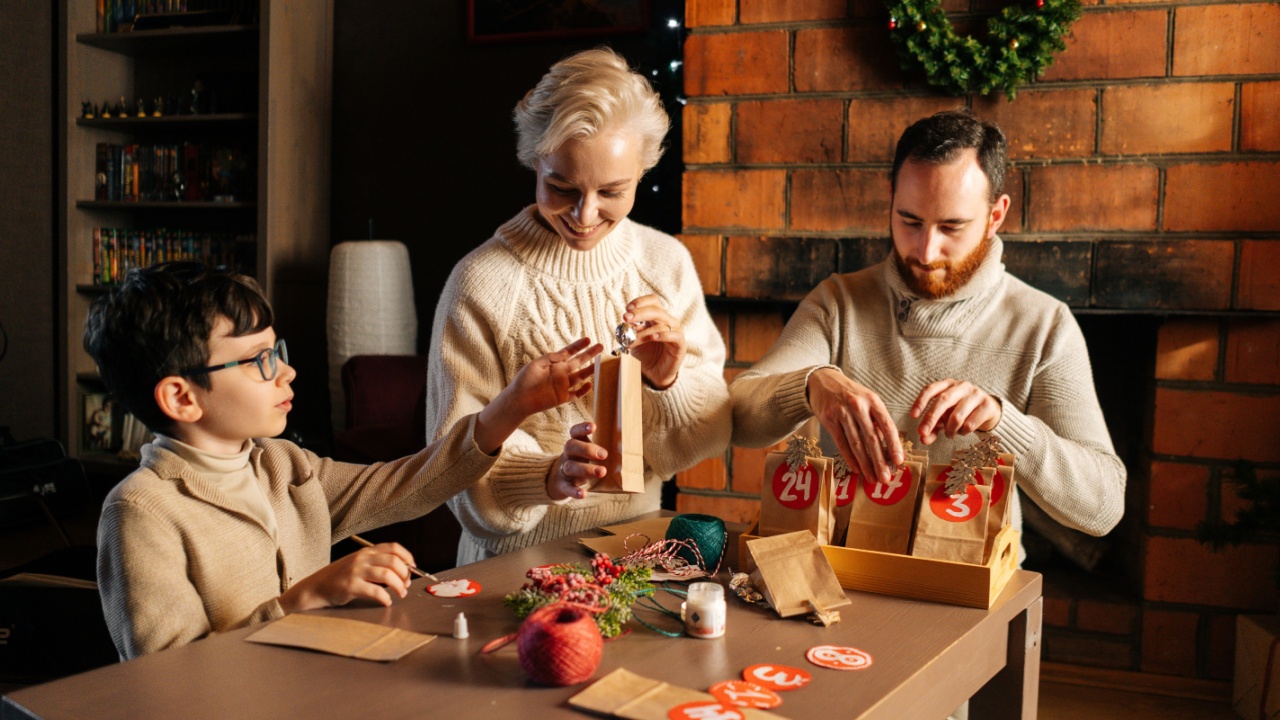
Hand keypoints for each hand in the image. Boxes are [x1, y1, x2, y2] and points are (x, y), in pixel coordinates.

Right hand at [278, 542, 414, 612]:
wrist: (316, 587)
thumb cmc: (340, 577)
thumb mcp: (357, 564)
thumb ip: (375, 563)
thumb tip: (401, 571)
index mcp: (366, 552)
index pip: (393, 547)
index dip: (407, 557)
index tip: (413, 567)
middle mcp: (362, 558)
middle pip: (393, 561)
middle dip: (405, 574)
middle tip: (406, 585)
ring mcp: (356, 571)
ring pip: (387, 574)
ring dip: (399, 586)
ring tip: (400, 594)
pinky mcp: (351, 586)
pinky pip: (376, 591)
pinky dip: (385, 597)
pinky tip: (386, 601)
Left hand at [475, 338, 601, 454]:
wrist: (519, 399)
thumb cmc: (524, 380)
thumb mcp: (535, 365)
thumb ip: (550, 358)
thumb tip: (564, 353)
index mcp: (554, 363)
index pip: (569, 352)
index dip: (578, 346)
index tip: (588, 339)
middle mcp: (561, 373)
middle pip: (579, 362)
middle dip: (589, 354)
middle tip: (601, 347)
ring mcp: (563, 385)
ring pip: (581, 376)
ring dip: (590, 370)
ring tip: (600, 363)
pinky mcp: (563, 397)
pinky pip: (577, 394)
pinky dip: (584, 390)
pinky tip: (589, 384)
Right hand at [547, 422, 606, 500]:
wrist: (558, 481)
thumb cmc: (582, 463)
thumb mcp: (588, 454)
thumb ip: (603, 450)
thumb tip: (629, 447)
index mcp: (576, 443)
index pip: (575, 432)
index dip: (582, 428)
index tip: (594, 427)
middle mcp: (568, 454)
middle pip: (571, 446)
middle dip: (587, 449)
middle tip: (604, 454)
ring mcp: (564, 470)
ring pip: (570, 466)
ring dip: (586, 469)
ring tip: (602, 472)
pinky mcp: (562, 485)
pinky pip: (567, 487)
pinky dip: (574, 491)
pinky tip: (583, 494)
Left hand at [622, 295, 685, 389]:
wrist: (656, 373)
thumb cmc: (647, 354)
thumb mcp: (635, 340)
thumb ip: (631, 330)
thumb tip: (625, 321)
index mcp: (658, 317)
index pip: (652, 301)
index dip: (640, 302)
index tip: (627, 309)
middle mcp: (668, 321)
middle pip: (656, 310)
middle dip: (639, 313)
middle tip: (626, 318)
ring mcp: (676, 332)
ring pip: (661, 325)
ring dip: (643, 332)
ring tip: (632, 339)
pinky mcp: (680, 344)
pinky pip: (673, 335)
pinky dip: (662, 335)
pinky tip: (653, 337)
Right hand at [806, 368, 903, 482]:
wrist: (821, 380)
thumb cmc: (849, 393)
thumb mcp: (867, 399)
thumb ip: (876, 419)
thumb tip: (887, 445)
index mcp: (873, 400)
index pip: (887, 425)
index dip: (894, 445)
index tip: (899, 461)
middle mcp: (858, 406)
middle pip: (871, 438)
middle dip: (880, 461)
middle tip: (885, 478)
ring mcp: (842, 412)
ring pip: (856, 443)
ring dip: (865, 464)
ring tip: (872, 478)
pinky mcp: (829, 419)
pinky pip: (841, 443)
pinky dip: (849, 458)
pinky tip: (857, 468)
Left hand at [911, 379, 1001, 444]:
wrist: (988, 409)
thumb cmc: (961, 411)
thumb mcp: (944, 417)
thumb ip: (932, 427)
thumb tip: (923, 439)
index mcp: (947, 384)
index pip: (930, 389)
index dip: (920, 402)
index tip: (913, 416)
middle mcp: (961, 386)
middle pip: (943, 400)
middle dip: (931, 418)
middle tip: (922, 433)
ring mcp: (975, 394)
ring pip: (957, 416)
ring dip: (949, 430)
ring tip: (949, 434)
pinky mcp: (987, 405)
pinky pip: (970, 424)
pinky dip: (962, 432)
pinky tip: (962, 431)